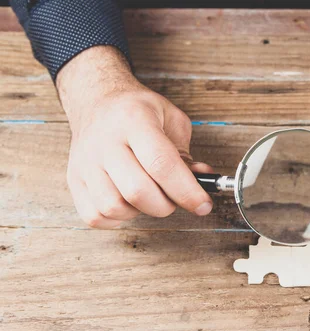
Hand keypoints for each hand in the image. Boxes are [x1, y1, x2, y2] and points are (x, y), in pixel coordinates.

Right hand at [58, 46, 212, 227]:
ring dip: (141, 211)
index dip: (186, 191)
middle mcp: (105, 141)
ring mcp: (85, 162)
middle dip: (166, 205)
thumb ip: (187, 154)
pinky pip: (95, 216)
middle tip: (173, 196)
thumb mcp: (171, 119)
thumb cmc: (138, 112)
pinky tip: (128, 203)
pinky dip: (118, 219)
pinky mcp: (73, 180)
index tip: (203, 205)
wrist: (97, 100)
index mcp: (134, 120)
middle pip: (138, 191)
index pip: (161, 164)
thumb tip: (203, 181)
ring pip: (114, 207)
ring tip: (148, 195)